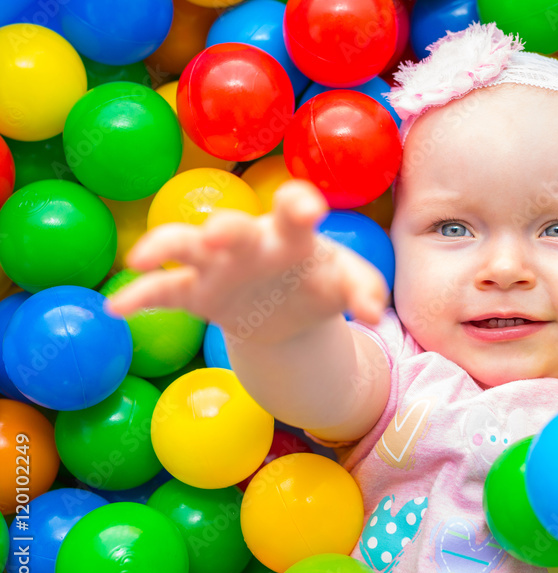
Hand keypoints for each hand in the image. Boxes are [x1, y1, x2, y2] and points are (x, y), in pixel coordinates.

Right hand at [104, 180, 388, 344]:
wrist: (290, 312)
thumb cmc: (319, 282)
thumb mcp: (346, 284)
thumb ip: (364, 291)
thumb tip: (375, 314)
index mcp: (293, 233)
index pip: (294, 209)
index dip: (298, 205)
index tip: (305, 208)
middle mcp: (250, 241)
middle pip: (234, 228)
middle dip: (226, 229)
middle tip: (220, 233)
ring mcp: (218, 265)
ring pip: (186, 247)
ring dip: (167, 248)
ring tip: (143, 258)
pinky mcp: (195, 293)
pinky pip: (162, 293)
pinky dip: (139, 298)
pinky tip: (115, 308)